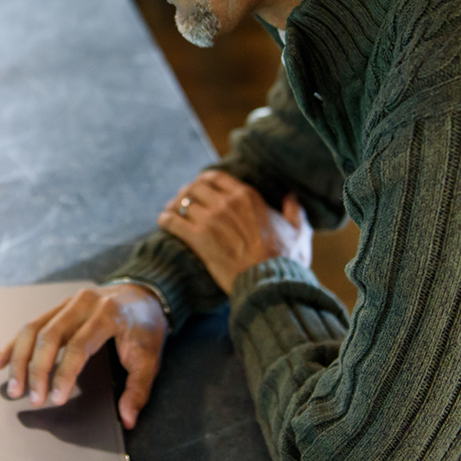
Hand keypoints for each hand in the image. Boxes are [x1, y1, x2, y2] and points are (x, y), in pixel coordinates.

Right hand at [0, 283, 167, 428]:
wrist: (144, 293)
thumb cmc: (145, 326)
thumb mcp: (151, 357)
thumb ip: (139, 389)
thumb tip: (127, 418)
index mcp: (108, 315)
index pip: (79, 346)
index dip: (64, 374)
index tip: (56, 398)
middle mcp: (84, 304)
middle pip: (50, 336)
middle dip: (37, 370)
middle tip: (33, 398)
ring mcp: (69, 302)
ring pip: (34, 328)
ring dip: (19, 359)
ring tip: (14, 386)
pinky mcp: (59, 307)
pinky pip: (32, 324)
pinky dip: (14, 344)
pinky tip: (0, 361)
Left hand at [157, 170, 311, 293]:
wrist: (269, 283)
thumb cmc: (285, 260)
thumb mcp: (297, 232)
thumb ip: (294, 211)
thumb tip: (291, 197)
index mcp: (248, 196)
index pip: (215, 177)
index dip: (203, 182)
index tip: (198, 189)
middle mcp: (227, 202)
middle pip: (195, 187)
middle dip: (186, 193)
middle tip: (181, 201)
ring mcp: (211, 219)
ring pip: (182, 202)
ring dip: (173, 206)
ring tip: (170, 212)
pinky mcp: (199, 238)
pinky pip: (173, 221)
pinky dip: (165, 220)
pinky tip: (163, 223)